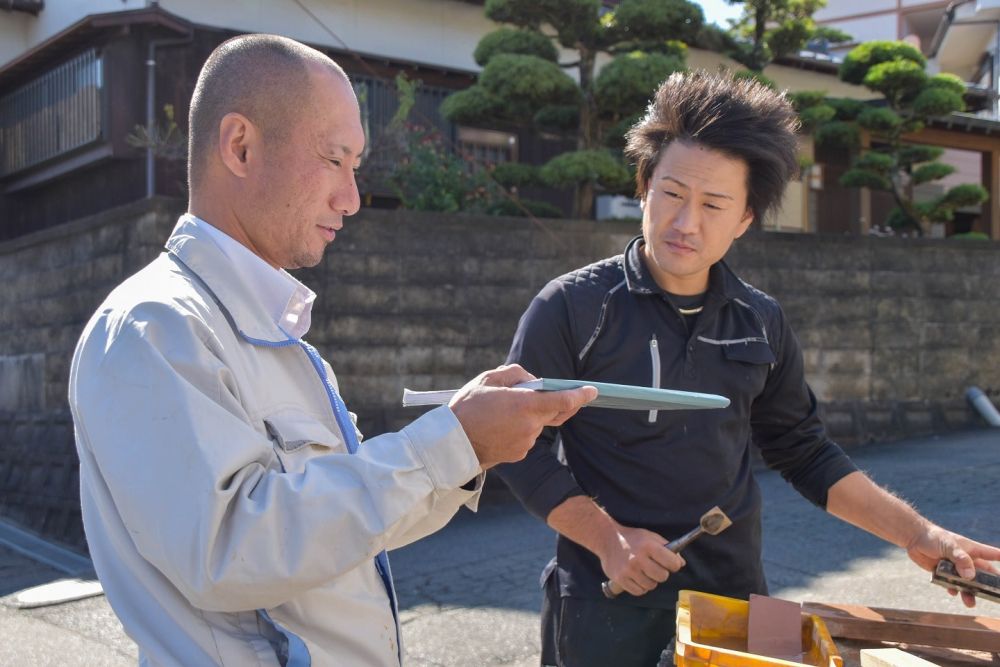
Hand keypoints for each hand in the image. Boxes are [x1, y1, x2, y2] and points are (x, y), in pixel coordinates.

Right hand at [449, 364, 596, 468]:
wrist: (453, 444)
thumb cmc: (468, 408)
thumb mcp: (488, 379)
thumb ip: (515, 373)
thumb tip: (531, 380)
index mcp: (526, 404)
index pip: (564, 400)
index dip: (580, 395)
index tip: (592, 391)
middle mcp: (531, 425)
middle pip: (554, 412)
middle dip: (551, 401)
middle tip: (533, 394)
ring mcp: (527, 442)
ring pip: (538, 423)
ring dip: (529, 415)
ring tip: (501, 412)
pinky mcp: (520, 454)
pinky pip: (527, 437)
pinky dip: (520, 429)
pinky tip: (499, 426)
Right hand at [598, 524, 685, 596]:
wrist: (607, 539)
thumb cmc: (632, 538)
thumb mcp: (650, 536)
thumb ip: (667, 547)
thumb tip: (681, 563)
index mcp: (648, 546)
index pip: (673, 563)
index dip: (674, 564)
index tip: (671, 564)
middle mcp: (638, 558)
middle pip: (663, 577)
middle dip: (662, 573)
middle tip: (655, 567)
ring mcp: (628, 570)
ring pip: (651, 586)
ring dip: (650, 581)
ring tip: (644, 572)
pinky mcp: (620, 579)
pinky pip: (639, 591)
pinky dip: (640, 587)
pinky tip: (637, 578)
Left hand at [905, 523, 999, 607]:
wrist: (914, 538)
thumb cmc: (934, 537)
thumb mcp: (949, 546)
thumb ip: (961, 560)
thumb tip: (970, 577)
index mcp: (972, 550)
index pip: (992, 554)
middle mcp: (966, 560)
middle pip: (982, 575)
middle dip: (988, 586)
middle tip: (993, 596)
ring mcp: (955, 567)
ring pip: (967, 583)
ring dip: (969, 593)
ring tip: (970, 603)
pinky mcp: (943, 572)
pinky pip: (951, 584)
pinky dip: (952, 589)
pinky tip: (952, 592)